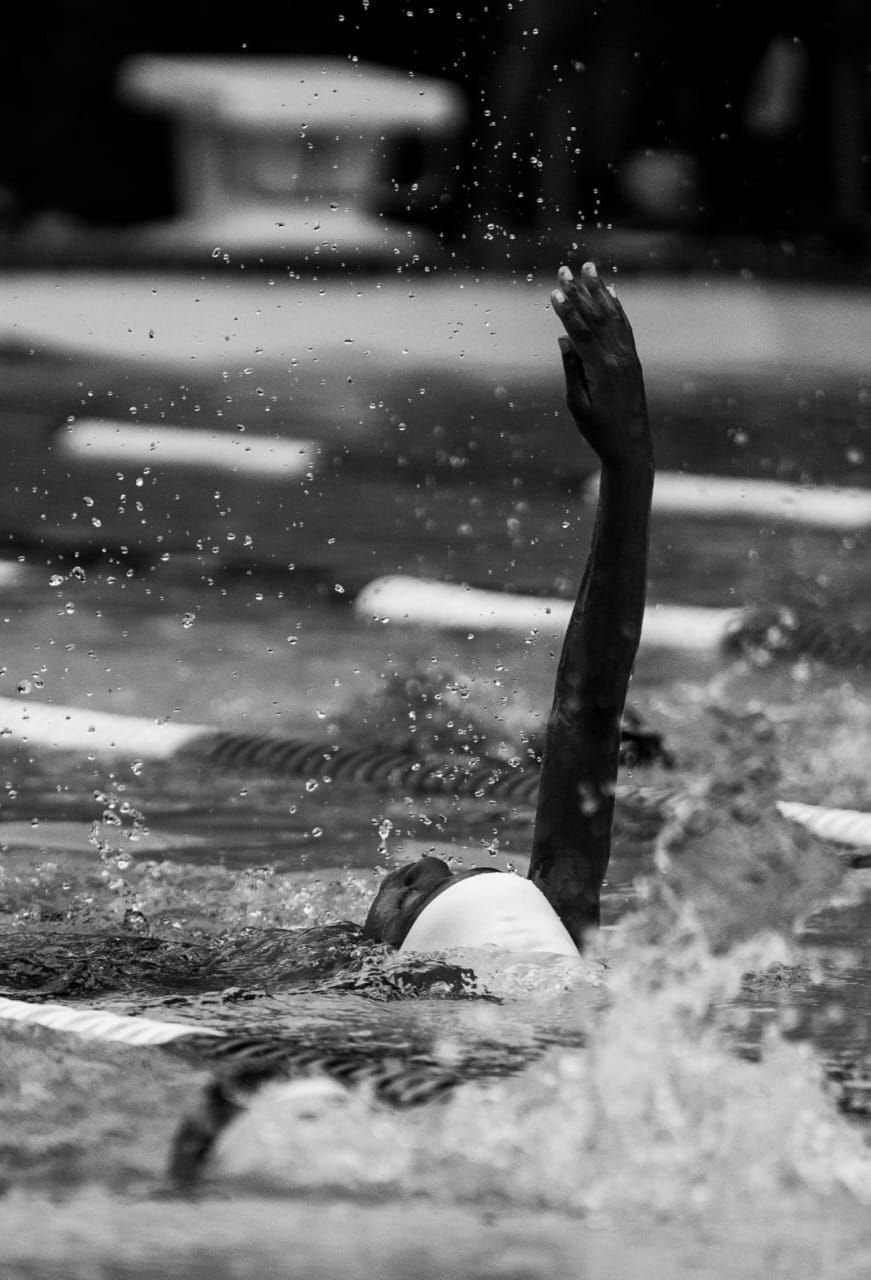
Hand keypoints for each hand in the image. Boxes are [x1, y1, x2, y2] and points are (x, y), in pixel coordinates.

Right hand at [552, 262, 650, 467]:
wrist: (631, 445)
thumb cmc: (599, 430)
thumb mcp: (578, 404)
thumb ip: (572, 370)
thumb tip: (565, 338)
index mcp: (602, 369)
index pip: (581, 331)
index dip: (567, 310)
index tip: (554, 291)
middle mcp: (619, 357)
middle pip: (597, 317)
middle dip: (580, 291)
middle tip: (565, 269)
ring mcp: (629, 357)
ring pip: (613, 316)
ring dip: (599, 290)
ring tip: (589, 267)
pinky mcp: (633, 360)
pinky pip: (625, 326)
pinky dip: (617, 307)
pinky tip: (611, 292)